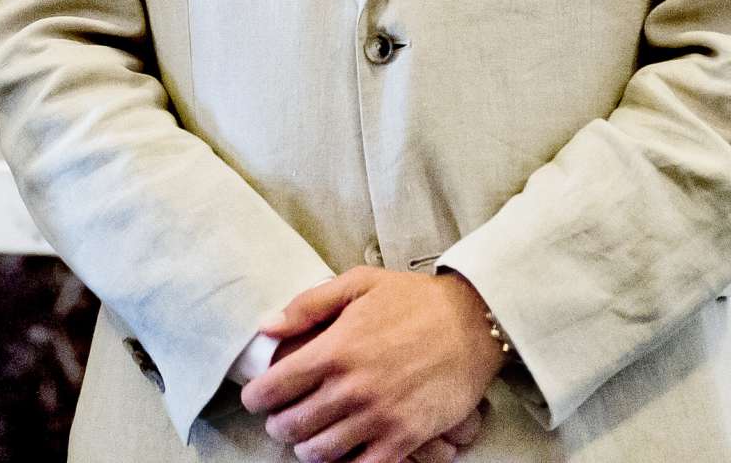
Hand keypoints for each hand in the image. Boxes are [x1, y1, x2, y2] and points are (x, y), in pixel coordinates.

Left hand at [241, 269, 504, 462]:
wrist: (474, 323)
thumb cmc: (414, 301)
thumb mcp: (359, 284)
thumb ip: (308, 305)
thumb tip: (265, 327)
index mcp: (334, 350)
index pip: (273, 389)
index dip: (256, 398)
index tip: (257, 398)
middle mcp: (351, 388)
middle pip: (291, 426)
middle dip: (279, 425)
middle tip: (284, 418)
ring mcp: (378, 417)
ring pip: (319, 453)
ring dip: (307, 448)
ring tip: (311, 437)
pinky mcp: (404, 438)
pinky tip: (344, 452)